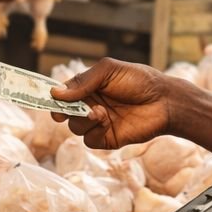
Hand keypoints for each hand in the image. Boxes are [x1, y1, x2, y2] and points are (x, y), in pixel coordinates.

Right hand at [50, 58, 177, 148]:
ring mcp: (98, 123)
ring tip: (99, 112)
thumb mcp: (109, 71)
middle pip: (63, 112)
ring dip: (82, 120)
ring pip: (74, 127)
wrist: (165, 101)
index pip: (63, 93)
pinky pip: (88, 140)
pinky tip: (106, 122)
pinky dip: (93, 132)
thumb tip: (55, 93)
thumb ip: (82, 81)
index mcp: (89, 87)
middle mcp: (90, 105)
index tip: (46, 99)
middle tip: (63, 111)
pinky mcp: (107, 139)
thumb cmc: (140, 81)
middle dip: (63, 111)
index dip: (53, 97)